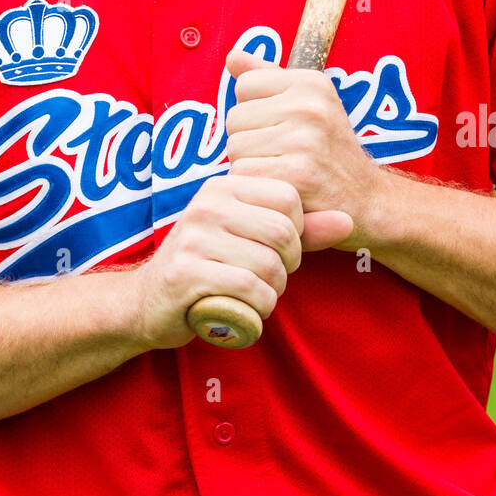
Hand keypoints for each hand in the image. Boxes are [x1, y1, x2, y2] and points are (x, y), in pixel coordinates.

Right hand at [131, 172, 305, 350]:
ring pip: (268, 265)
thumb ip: (302, 230)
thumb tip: (349, 220)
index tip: (281, 251)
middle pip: (283, 232)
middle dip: (288, 265)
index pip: (289, 197)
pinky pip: (247, 289)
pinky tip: (243, 310)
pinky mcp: (185, 272)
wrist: (147, 302)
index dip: (298, 231)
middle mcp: (207, 203)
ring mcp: (193, 237)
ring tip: (254, 294)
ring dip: (272, 292)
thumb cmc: (209, 266)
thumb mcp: (253, 239)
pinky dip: (257, 309)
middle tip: (271, 278)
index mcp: (224, 185)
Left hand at [223, 47, 377, 250]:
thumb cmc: (330, 153)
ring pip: (235, 148)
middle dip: (249, 142)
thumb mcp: (309, 105)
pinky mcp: (299, 175)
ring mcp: (306, 140)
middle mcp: (310, 105)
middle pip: (235, 118)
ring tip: (284, 172)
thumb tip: (233, 56)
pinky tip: (283, 190)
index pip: (244, 85)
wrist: (370, 202)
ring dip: (250, 167)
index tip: (282, 129)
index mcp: (312, 83)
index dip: (254, 112)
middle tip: (284, 157)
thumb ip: (268, 78)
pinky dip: (256, 187)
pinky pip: (244, 174)